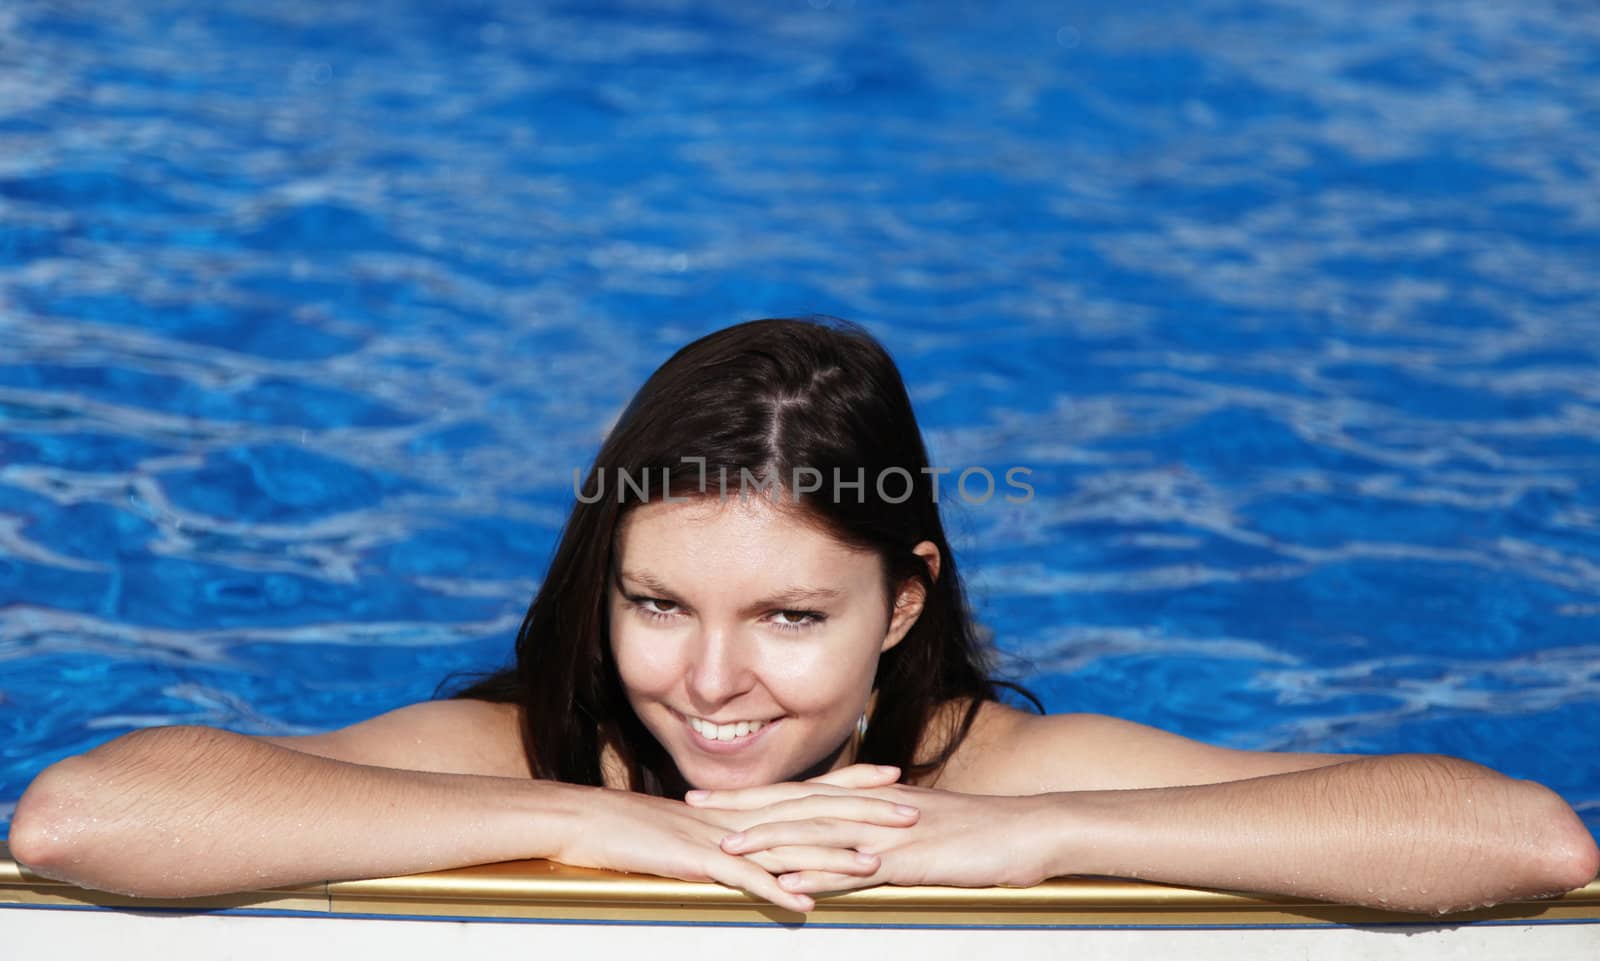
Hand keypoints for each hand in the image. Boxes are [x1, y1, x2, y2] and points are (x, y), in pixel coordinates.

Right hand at [545, 768, 917, 912]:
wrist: (583, 823)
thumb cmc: (631, 830)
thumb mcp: (691, 829)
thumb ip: (728, 835)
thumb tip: (757, 846)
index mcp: (739, 805)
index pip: (806, 788)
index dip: (851, 782)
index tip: (892, 777)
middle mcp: (737, 815)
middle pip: (810, 811)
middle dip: (864, 812)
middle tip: (912, 811)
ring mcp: (717, 837)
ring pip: (785, 845)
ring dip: (831, 856)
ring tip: (877, 864)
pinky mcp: (693, 862)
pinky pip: (740, 879)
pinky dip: (773, 889)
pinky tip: (803, 903)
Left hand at [686, 777, 1059, 896]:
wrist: (1028, 831)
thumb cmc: (980, 835)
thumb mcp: (922, 828)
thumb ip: (881, 832)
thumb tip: (852, 845)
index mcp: (871, 800)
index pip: (800, 792)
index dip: (753, 794)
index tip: (710, 796)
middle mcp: (871, 809)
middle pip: (794, 805)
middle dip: (741, 808)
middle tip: (689, 807)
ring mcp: (887, 833)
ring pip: (816, 835)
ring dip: (768, 842)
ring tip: (725, 850)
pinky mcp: (908, 860)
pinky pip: (857, 869)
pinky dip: (821, 876)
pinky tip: (791, 886)